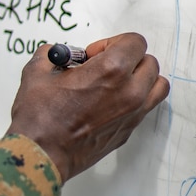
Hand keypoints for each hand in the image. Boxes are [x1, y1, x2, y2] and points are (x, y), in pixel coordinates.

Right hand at [7, 33, 169, 182]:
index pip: (135, 41)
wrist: (42, 153)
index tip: (93, 54)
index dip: (111, 42)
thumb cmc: (40, 117)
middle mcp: (129, 92)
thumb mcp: (38, 71)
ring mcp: (133, 114)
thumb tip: (57, 54)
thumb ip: (52, 54)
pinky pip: (147, 107)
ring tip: (116, 82)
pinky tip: (110, 101)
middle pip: (149, 62)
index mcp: (111, 70)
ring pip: (158, 86)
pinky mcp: (129, 131)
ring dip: (141, 78)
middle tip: (102, 66)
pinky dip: (137, 99)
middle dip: (127, 58)